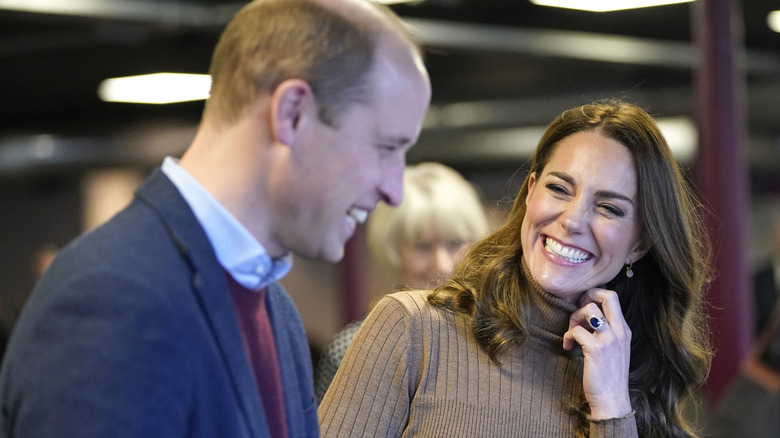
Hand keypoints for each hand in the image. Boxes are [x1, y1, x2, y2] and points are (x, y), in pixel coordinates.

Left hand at [562, 288, 631, 419]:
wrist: (612, 400)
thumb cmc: (609, 376)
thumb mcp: (614, 350)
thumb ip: (606, 332)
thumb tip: (587, 317)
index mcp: (624, 330)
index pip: (613, 298)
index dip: (595, 296)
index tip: (583, 309)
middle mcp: (620, 331)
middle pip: (608, 296)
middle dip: (588, 296)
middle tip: (578, 312)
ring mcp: (609, 339)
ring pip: (589, 309)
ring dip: (574, 317)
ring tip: (572, 332)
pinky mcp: (596, 349)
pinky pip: (577, 330)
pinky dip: (568, 335)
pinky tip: (568, 346)